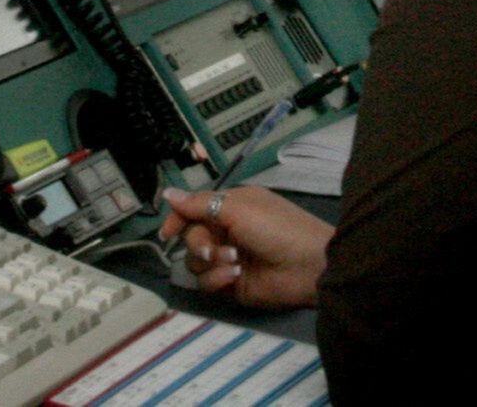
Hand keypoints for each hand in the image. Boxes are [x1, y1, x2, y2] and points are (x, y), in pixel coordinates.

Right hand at [159, 185, 332, 308]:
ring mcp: (229, 258)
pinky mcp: (230, 284)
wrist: (308, 266)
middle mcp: (228, 231)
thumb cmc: (277, 228)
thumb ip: (200, 203)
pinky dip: (217, 279)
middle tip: (213, 248)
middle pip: (191, 237)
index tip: (168, 232)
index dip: (177, 219)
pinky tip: (235, 276)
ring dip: (211, 262)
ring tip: (235, 262)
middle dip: (198, 243)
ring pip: (195, 262)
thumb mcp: (239, 208)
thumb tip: (168, 193)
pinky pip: (207, 283)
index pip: (194, 210)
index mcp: (232, 207)